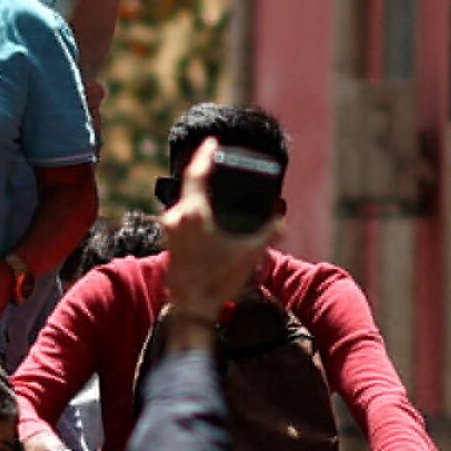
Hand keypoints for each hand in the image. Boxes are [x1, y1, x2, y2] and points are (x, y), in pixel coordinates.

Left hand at [161, 137, 273, 324]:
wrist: (192, 307)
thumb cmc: (218, 280)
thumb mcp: (249, 254)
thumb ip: (268, 233)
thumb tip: (282, 222)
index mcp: (193, 213)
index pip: (197, 173)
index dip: (205, 155)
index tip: (211, 142)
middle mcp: (176, 217)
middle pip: (190, 185)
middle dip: (204, 172)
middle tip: (216, 160)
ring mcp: (169, 229)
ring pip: (185, 200)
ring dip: (198, 191)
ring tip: (213, 185)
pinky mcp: (168, 240)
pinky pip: (182, 214)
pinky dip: (194, 206)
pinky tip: (205, 209)